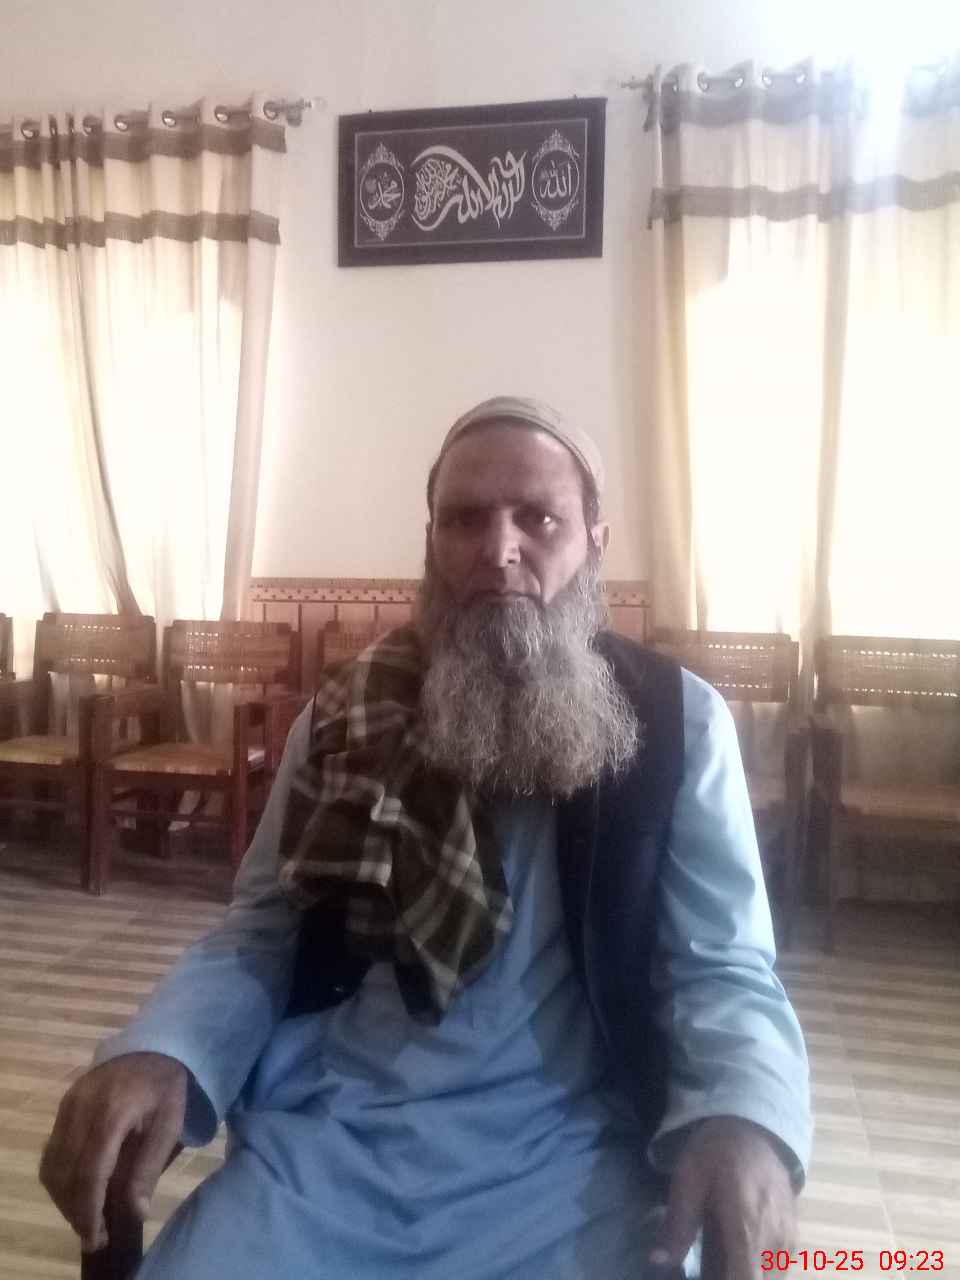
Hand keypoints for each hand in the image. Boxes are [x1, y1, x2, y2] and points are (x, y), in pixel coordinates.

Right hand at [39, 1052, 187, 1251]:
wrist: (155, 1043)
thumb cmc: (167, 1085)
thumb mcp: (170, 1123)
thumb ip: (149, 1167)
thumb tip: (134, 1212)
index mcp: (113, 1111)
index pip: (90, 1171)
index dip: (89, 1209)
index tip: (95, 1236)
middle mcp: (83, 1107)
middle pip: (66, 1173)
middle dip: (76, 1209)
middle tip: (94, 1233)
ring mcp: (69, 1104)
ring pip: (53, 1164)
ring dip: (64, 1196)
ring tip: (87, 1215)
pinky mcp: (65, 1104)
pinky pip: (52, 1149)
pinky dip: (60, 1176)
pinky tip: (79, 1189)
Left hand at [650, 1116, 796, 1278]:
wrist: (755, 1127)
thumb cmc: (718, 1150)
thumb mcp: (689, 1179)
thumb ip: (678, 1224)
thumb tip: (658, 1261)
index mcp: (747, 1225)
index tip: (704, 1277)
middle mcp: (775, 1241)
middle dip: (729, 1278)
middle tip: (708, 1263)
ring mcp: (788, 1241)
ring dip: (742, 1273)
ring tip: (718, 1257)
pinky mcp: (792, 1239)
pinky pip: (776, 1269)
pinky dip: (755, 1269)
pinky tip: (733, 1254)